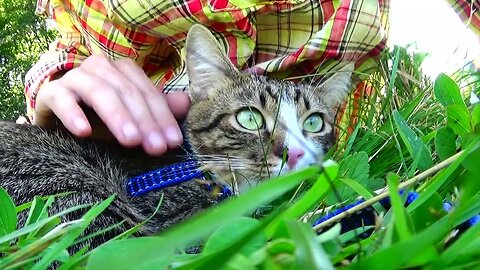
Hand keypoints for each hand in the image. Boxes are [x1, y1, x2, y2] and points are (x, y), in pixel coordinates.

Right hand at [33, 54, 189, 155]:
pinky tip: (84, 132)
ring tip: (130, 141)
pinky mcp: (52, 92)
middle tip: (156, 148)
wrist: (59, 118)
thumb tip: (186, 103)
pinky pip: (62, 100)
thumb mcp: (133, 117)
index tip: (173, 143)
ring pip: (100, 92)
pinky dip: (73, 114)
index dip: (162, 118)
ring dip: (117, 116)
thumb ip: (158, 110)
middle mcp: (101, 68)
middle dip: (145, 122)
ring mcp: (75, 77)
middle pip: (128, 92)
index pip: (148, 93)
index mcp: (124, 71)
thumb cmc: (101, 118)